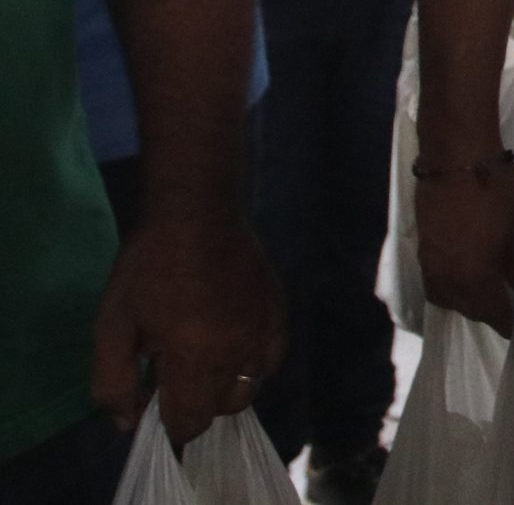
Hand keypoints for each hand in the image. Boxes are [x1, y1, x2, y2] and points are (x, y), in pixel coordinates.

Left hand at [91, 215, 282, 443]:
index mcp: (194, 356)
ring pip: (251, 386)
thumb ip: (114, 381)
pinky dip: (253, 364)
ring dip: (225, 386)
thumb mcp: (111, 325)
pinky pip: (271, 358)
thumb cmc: (147, 268)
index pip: (191, 421)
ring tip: (203, 360)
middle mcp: (237, 350)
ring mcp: (263, 330)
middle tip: (174, 375)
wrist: (196, 212)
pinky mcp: (278, 311)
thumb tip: (127, 421)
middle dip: (197, 404)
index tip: (156, 406)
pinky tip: (232, 345)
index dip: (170, 424)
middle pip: (223, 408)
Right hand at [417, 156, 513, 336]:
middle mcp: (447, 280)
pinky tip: (464, 274)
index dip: (507, 322)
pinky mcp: (421, 250)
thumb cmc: (496, 191)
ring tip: (484, 291)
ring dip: (464, 302)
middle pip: (466, 309)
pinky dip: (450, 287)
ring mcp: (429, 265)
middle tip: (504, 306)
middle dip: (485, 313)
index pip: (491, 314)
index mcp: (474, 279)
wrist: (456, 158)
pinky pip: (435, 282)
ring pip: (446, 298)